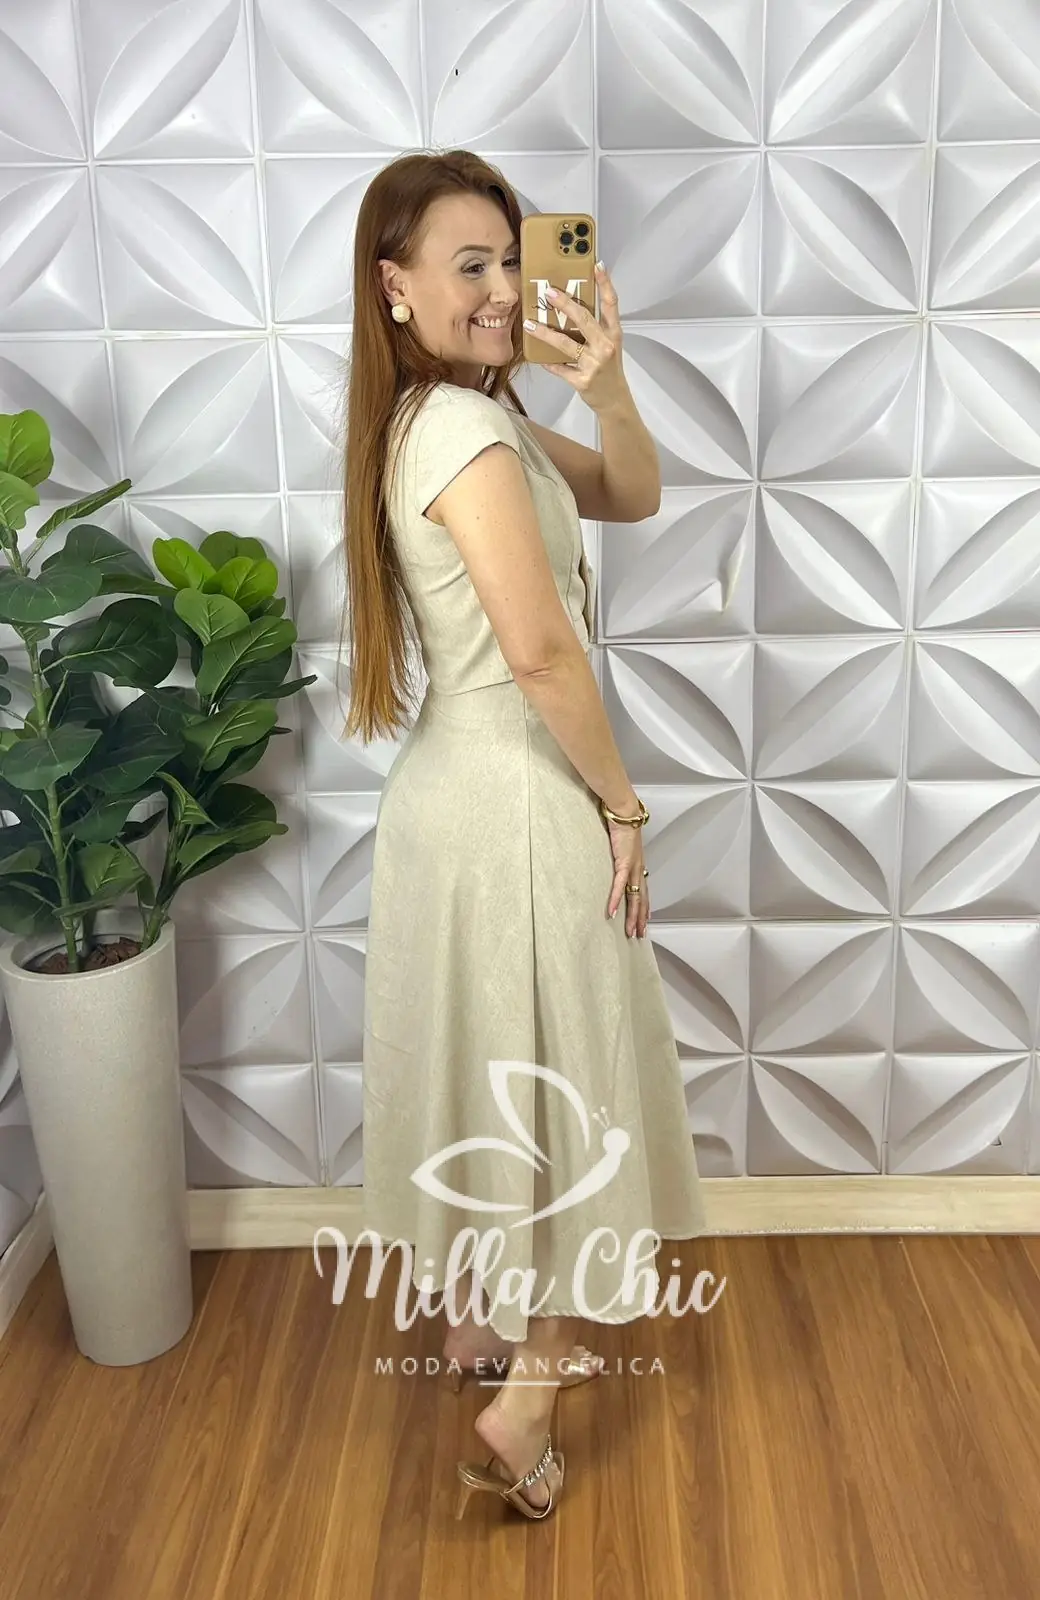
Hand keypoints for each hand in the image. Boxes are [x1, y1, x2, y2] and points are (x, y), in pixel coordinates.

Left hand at [524, 263, 627, 413]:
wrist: (615, 401)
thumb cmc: (609, 370)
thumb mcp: (608, 346)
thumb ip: (595, 328)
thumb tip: (570, 308)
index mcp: (613, 334)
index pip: (611, 304)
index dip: (605, 284)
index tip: (597, 265)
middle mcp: (605, 346)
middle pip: (584, 320)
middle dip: (565, 304)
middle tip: (548, 292)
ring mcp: (594, 364)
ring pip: (566, 344)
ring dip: (545, 333)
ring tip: (529, 323)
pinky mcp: (582, 381)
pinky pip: (560, 369)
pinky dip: (548, 363)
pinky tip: (536, 357)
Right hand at [605, 817, 649, 937]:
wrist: (624, 812)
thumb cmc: (622, 823)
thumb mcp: (621, 843)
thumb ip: (619, 853)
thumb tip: (613, 856)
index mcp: (637, 864)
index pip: (643, 891)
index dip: (645, 907)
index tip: (645, 920)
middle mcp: (638, 868)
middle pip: (642, 899)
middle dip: (641, 919)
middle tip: (640, 935)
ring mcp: (632, 867)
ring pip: (634, 897)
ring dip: (632, 916)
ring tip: (630, 931)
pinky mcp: (623, 863)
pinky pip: (619, 886)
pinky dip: (615, 900)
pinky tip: (612, 912)